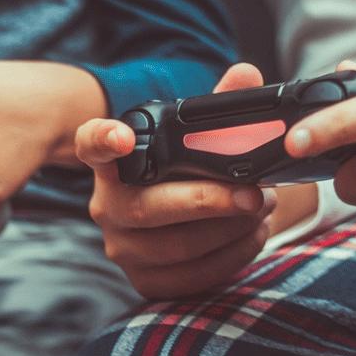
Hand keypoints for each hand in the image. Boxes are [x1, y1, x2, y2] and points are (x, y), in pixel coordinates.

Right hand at [76, 63, 277, 298]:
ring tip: (263, 208)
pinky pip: (191, 277)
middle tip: (254, 193)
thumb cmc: (185, 171)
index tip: (124, 137)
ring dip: (231, 230)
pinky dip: (231, 257)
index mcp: (113, 162)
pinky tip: (253, 235)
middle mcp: (107, 206)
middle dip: (208, 202)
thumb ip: (218, 104)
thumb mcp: (195, 138)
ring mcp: (123, 248)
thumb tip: (246, 73)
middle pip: (149, 207)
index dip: (104, 140)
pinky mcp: (145, 281)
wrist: (184, 221)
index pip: (92, 144)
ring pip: (176, 247)